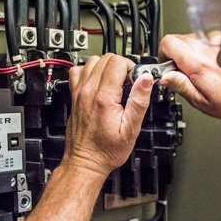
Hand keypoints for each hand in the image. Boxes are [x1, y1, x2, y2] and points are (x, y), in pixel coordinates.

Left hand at [63, 54, 153, 176]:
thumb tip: (146, 79)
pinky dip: (90, 72)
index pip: (117, 62)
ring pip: (92, 61)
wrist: (85, 161)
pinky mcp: (74, 95)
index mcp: (103, 98)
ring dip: (106, 67)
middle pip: (105, 58)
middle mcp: (88, 91)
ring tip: (115, 83)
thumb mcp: (131, 130)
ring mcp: (78, 92)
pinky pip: (78, 71)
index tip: (135, 80)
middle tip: (128, 83)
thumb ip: (139, 101)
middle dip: (121, 66)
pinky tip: (99, 82)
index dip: (130, 68)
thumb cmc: (106, 150)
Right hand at [158, 32, 220, 118]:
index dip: (163, 53)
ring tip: (205, 69)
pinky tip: (217, 64)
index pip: (168, 42)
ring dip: (194, 51)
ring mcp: (219, 41)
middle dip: (177, 53)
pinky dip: (210, 49)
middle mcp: (207, 47)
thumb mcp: (200, 100)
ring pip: (195, 38)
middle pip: (179, 38)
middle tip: (184, 71)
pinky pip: (211, 39)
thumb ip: (180, 85)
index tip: (167, 64)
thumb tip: (164, 76)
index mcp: (197, 62)